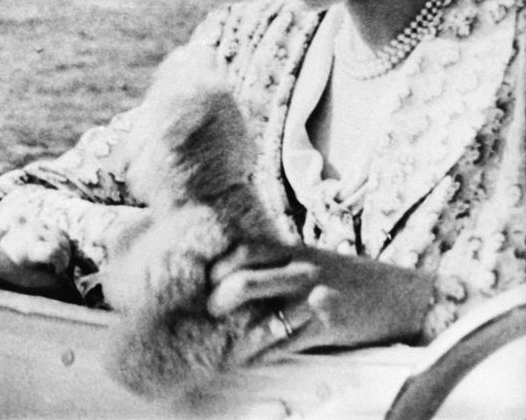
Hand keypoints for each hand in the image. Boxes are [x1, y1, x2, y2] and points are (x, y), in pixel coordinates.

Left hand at [0, 222, 73, 296]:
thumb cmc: (12, 270)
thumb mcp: (28, 280)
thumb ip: (49, 280)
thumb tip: (68, 278)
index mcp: (29, 247)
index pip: (55, 251)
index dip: (62, 263)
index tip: (56, 271)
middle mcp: (34, 232)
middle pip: (62, 244)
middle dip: (65, 259)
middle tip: (54, 269)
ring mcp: (38, 224)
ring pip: (64, 236)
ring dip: (65, 251)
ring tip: (54, 261)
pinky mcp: (41, 222)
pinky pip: (61, 232)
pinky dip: (62, 243)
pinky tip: (54, 252)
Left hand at [207, 242, 433, 362]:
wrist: (403, 297)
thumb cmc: (351, 280)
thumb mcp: (314, 260)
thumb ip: (280, 266)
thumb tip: (237, 280)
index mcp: (294, 250)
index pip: (242, 251)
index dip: (218, 267)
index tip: (207, 281)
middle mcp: (301, 270)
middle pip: (244, 281)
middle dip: (218, 299)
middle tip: (210, 311)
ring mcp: (314, 299)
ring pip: (260, 320)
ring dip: (236, 338)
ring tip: (224, 347)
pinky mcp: (326, 327)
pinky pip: (284, 345)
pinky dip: (262, 355)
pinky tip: (251, 359)